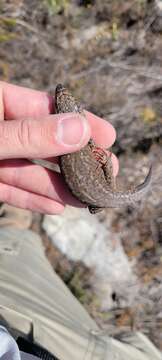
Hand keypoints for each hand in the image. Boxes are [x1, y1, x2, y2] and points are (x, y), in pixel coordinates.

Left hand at [0, 82, 117, 213]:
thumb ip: (30, 134)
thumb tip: (80, 129)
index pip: (44, 107)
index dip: (77, 121)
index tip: (107, 135)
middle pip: (41, 143)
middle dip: (73, 159)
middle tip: (106, 169)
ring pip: (27, 171)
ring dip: (57, 185)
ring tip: (87, 196)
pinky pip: (10, 191)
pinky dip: (31, 199)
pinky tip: (56, 206)